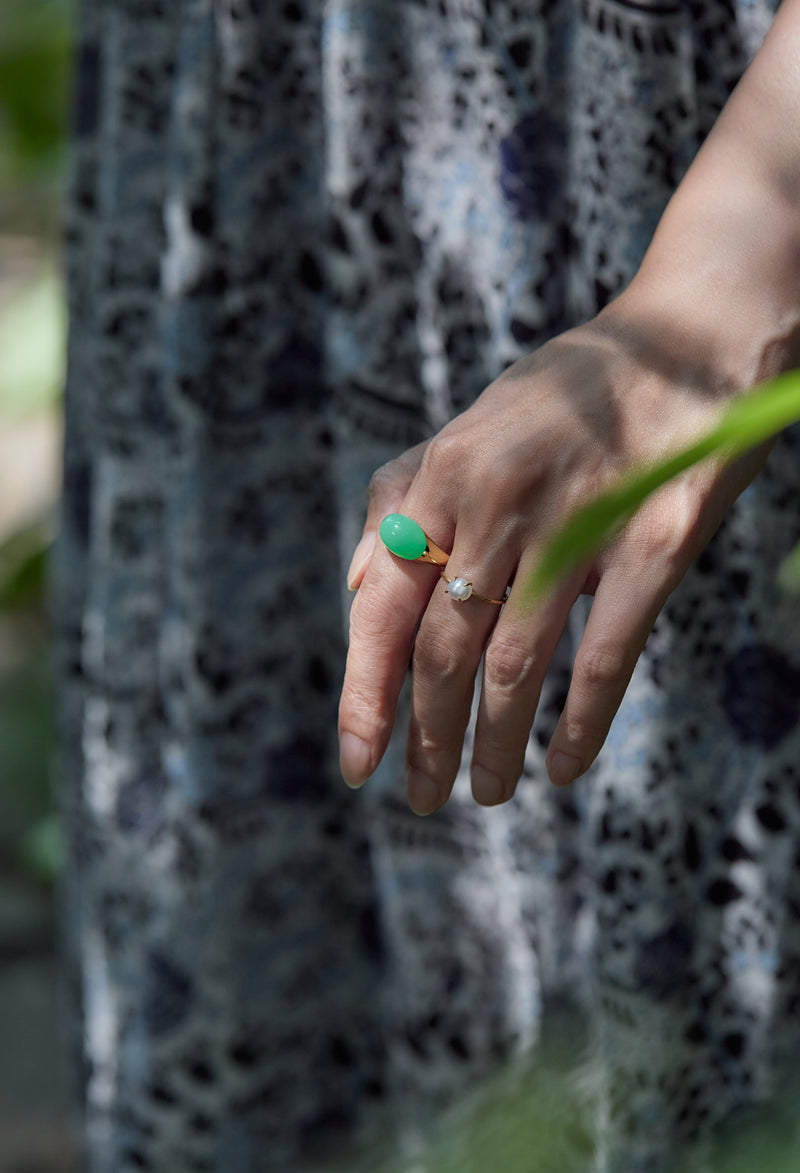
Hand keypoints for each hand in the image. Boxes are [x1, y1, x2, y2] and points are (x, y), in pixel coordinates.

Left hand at [338, 304, 771, 814]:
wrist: (694, 338)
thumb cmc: (573, 392)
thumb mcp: (473, 423)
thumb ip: (404, 497)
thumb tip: (355, 589)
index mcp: (446, 472)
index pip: (384, 605)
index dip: (365, 693)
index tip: (356, 763)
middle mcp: (500, 501)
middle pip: (443, 651)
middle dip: (424, 739)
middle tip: (420, 799)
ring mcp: (580, 525)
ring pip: (514, 667)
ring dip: (493, 746)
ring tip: (485, 793)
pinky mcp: (655, 548)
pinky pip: (605, 658)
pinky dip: (580, 724)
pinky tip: (566, 767)